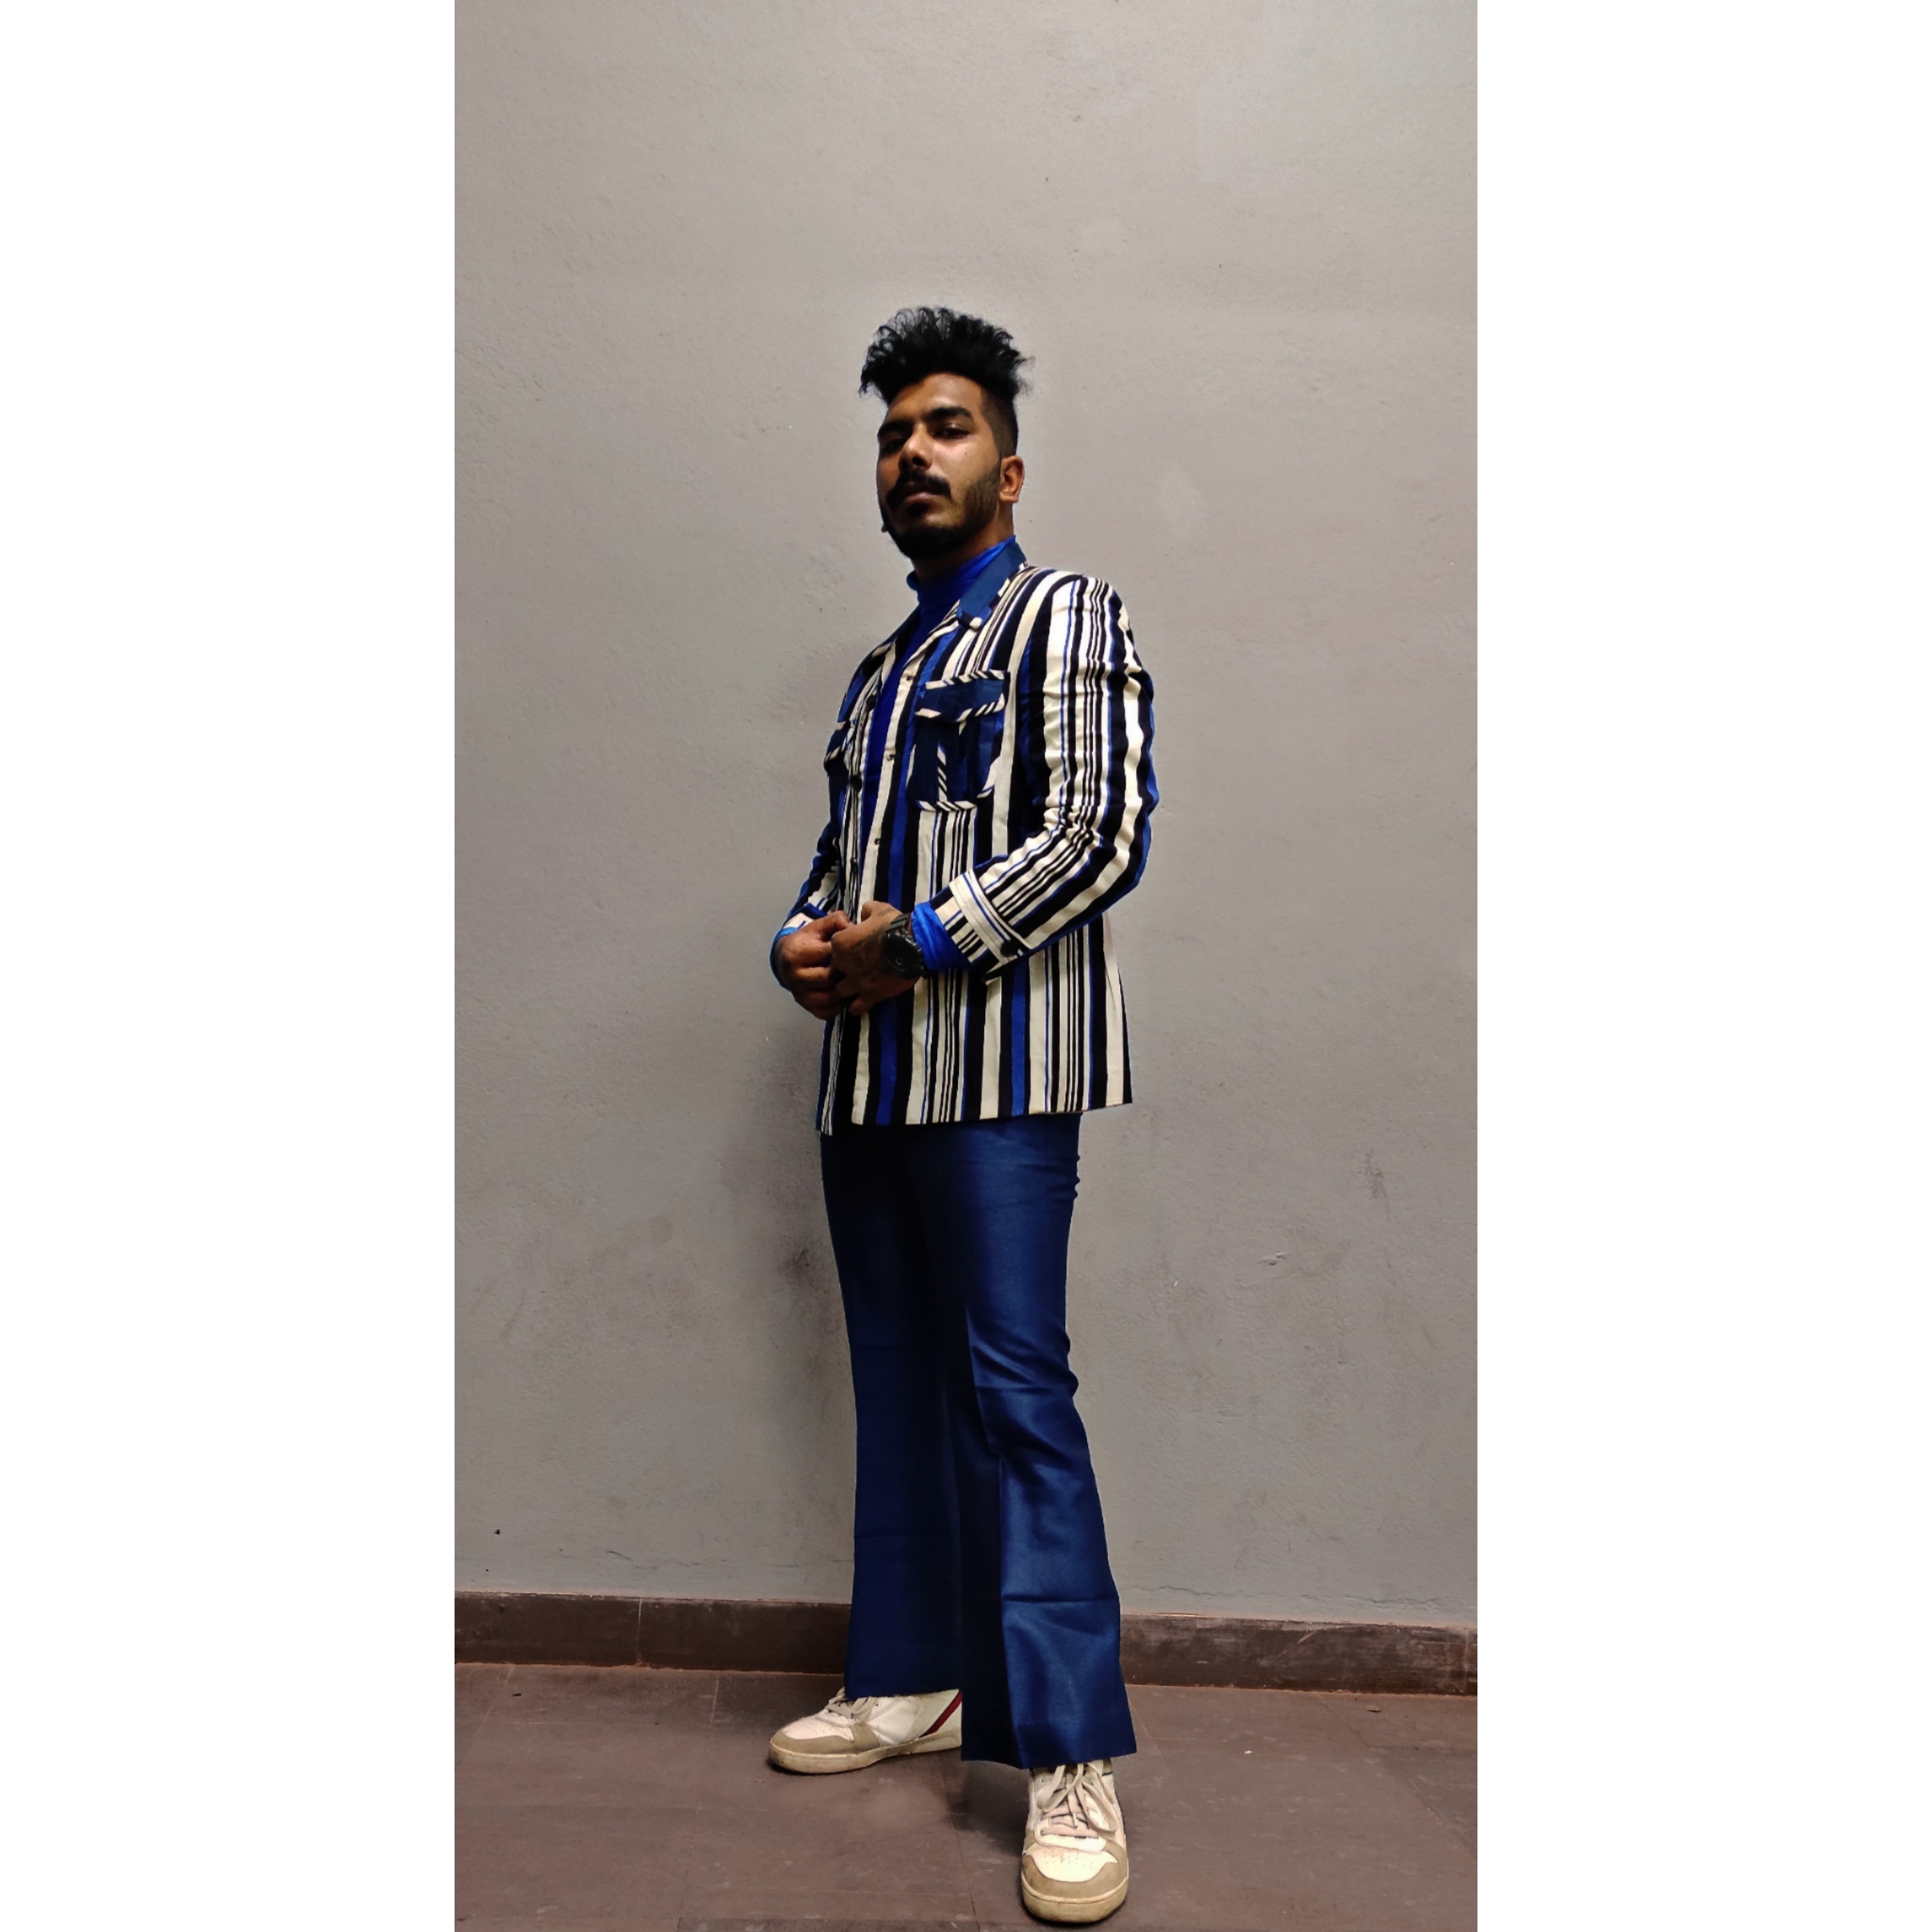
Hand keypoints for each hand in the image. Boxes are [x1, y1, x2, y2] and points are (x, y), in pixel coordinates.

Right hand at [775, 910, 852, 1018]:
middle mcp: (793, 976)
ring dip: (846, 991)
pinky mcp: (805, 1006)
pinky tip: (846, 995)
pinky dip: (839, 1005)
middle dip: (846, 973)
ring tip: (855, 982)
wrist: (785, 959)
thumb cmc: (808, 941)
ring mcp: (798, 993)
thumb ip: (836, 921)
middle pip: (829, 978)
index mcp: (796, 953)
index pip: (828, 955)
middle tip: (860, 968)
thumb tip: (853, 928)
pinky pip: (826, 1011)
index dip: (846, 952)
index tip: (856, 950)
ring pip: (829, 998)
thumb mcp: (818, 926)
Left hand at [829, 900, 918, 1017]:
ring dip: (847, 989)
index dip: (844, 948)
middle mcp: (843, 964)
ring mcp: (856, 982)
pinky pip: (856, 1007)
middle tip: (857, 967)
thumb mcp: (878, 909)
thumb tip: (864, 912)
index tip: (855, 947)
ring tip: (856, 987)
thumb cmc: (894, 925)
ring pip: (841, 991)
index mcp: (841, 942)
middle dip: (843, 969)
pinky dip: (857, 1006)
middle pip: (835, 970)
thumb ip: (867, 911)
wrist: (913, 944)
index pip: (833, 947)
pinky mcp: (870, 995)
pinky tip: (861, 1003)